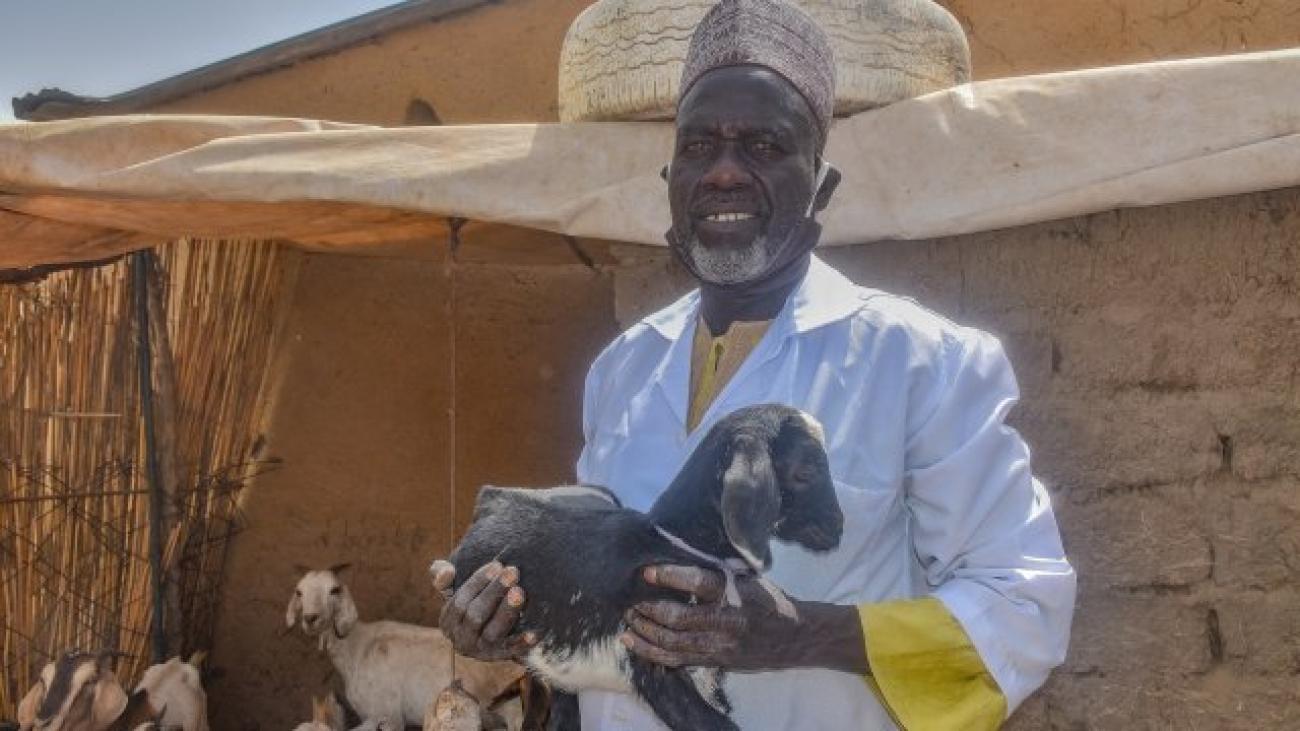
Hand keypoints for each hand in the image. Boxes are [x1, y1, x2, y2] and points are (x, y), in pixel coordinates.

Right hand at [430, 559, 536, 661]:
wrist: (490, 632)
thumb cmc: (472, 602)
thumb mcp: (454, 591)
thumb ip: (442, 577)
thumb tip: (446, 571)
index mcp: (448, 622)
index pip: (459, 601)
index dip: (477, 582)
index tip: (497, 565)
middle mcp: (461, 639)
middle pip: (476, 615)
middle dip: (495, 592)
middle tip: (513, 572)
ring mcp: (481, 651)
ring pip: (492, 632)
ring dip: (506, 612)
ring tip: (520, 592)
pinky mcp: (500, 657)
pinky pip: (511, 651)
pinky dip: (521, 643)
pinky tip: (534, 634)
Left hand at [621, 564, 867, 673]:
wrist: (797, 635)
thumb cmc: (768, 599)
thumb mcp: (747, 578)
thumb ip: (716, 574)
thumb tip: (676, 556)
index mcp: (735, 593)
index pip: (698, 582)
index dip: (670, 577)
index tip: (646, 571)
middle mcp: (727, 620)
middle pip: (678, 618)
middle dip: (648, 609)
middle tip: (629, 600)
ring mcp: (720, 645)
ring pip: (673, 643)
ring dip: (645, 632)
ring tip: (628, 621)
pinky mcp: (716, 661)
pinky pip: (678, 660)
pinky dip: (652, 653)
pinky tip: (634, 644)